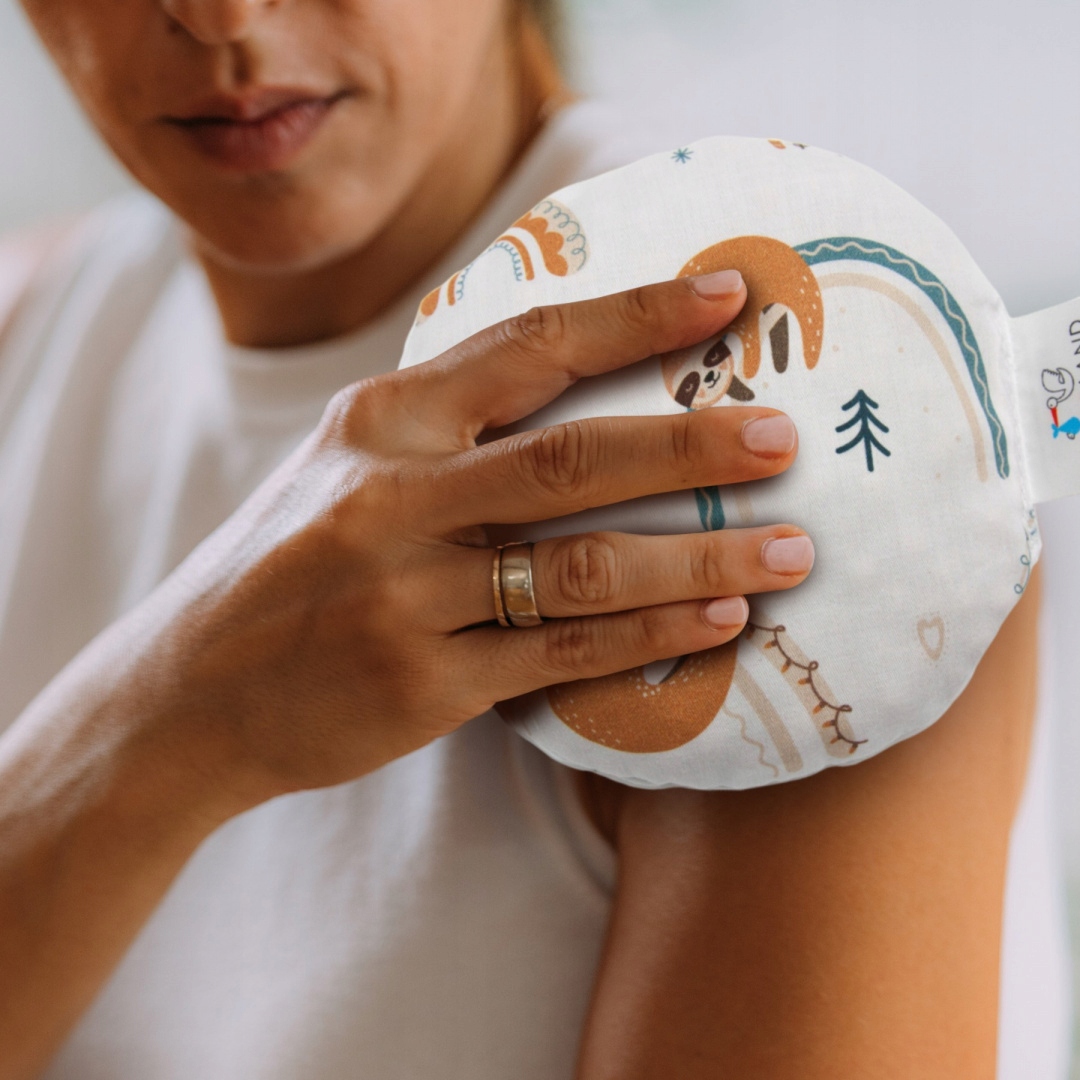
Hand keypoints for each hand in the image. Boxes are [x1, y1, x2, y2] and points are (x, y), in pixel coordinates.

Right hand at [127, 270, 810, 800]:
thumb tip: (574, 386)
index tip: (727, 293)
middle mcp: (392, 498)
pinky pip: (561, 655)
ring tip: (791, 550)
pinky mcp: (425, 685)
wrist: (188, 690)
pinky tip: (719, 620)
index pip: (527, 347)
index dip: (636, 316)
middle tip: (784, 438)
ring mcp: (406, 596)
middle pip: (573, 457)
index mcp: (381, 422)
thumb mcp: (347, 465)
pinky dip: (650, 634)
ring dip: (700, 556)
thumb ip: (446, 427)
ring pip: (583, 567)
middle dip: (692, 444)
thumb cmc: (286, 565)